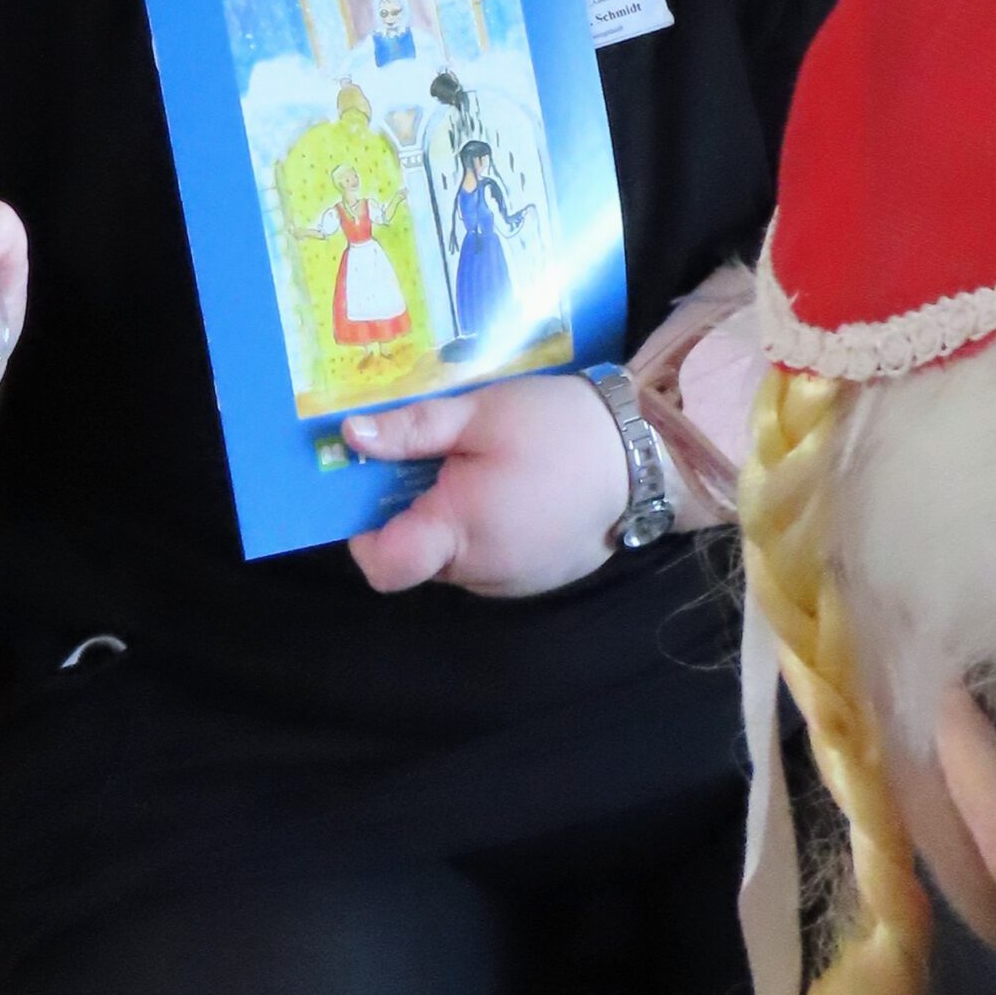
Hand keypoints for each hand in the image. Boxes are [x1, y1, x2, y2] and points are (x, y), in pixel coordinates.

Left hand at [342, 375, 628, 597]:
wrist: (647, 453)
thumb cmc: (557, 428)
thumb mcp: (481, 412)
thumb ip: (413, 430)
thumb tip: (348, 438)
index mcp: (459, 531)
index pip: (382, 564)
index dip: (362, 533)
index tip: (370, 491)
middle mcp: (480, 572)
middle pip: (419, 556)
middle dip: (416, 511)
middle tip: (437, 458)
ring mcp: (514, 582)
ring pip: (457, 559)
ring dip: (455, 521)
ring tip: (484, 467)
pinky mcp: (541, 578)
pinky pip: (491, 561)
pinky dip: (489, 530)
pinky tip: (516, 489)